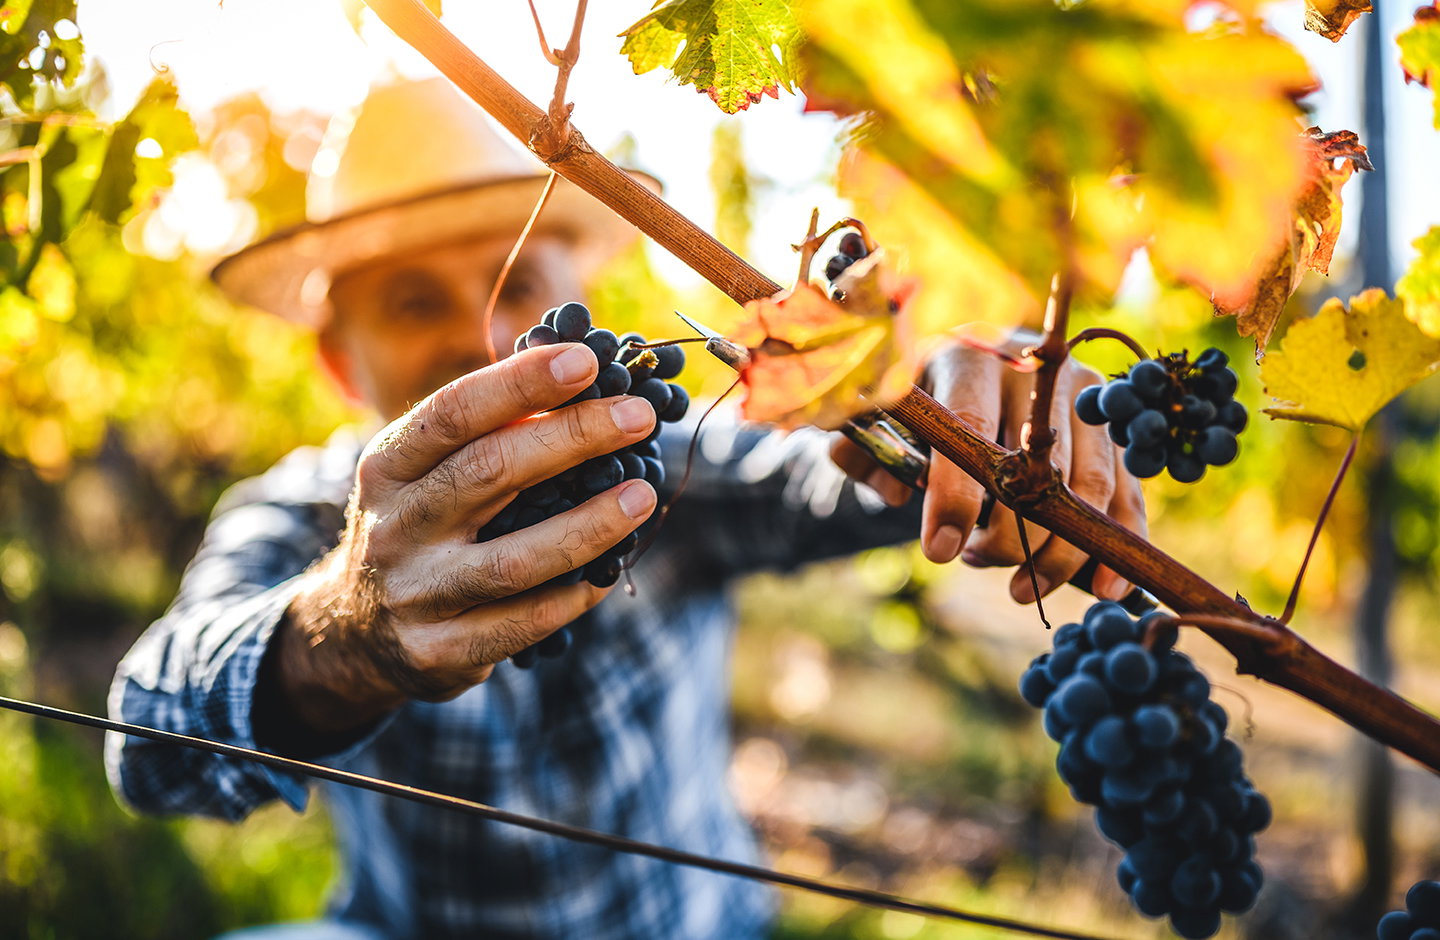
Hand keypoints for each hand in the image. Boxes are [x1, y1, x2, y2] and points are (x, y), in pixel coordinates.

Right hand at [267, 344, 657, 735]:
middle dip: (573, 437)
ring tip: (642, 496)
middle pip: (489, 472)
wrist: (354, 632)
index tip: (588, 362)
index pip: (454, 412)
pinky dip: (574, 596)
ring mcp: (415, 593)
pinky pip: (523, 623)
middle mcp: (395, 527)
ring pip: (512, 561)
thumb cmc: (419, 526)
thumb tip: (587, 382)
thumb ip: (487, 433)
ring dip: (588, 526)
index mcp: (388, 466)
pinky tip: (609, 572)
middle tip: (638, 416)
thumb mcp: (424, 473)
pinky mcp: (438, 651)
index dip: (522, 383)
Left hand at [830, 339, 1145, 604]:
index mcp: (970, 359)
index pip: (971, 429)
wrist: (978, 363)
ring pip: (1088, 485)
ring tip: (1023, 589)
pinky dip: (1120, 541)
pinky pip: (1127, 490)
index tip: (941, 552)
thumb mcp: (883, 418)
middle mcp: (1036, 372)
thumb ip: (866, 454)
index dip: (956, 495)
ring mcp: (1084, 394)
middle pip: (1036, 467)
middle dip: (1010, 535)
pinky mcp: (1112, 425)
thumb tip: (894, 494)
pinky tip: (1106, 588)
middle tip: (977, 562)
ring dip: (1061, 552)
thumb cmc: (926, 402)